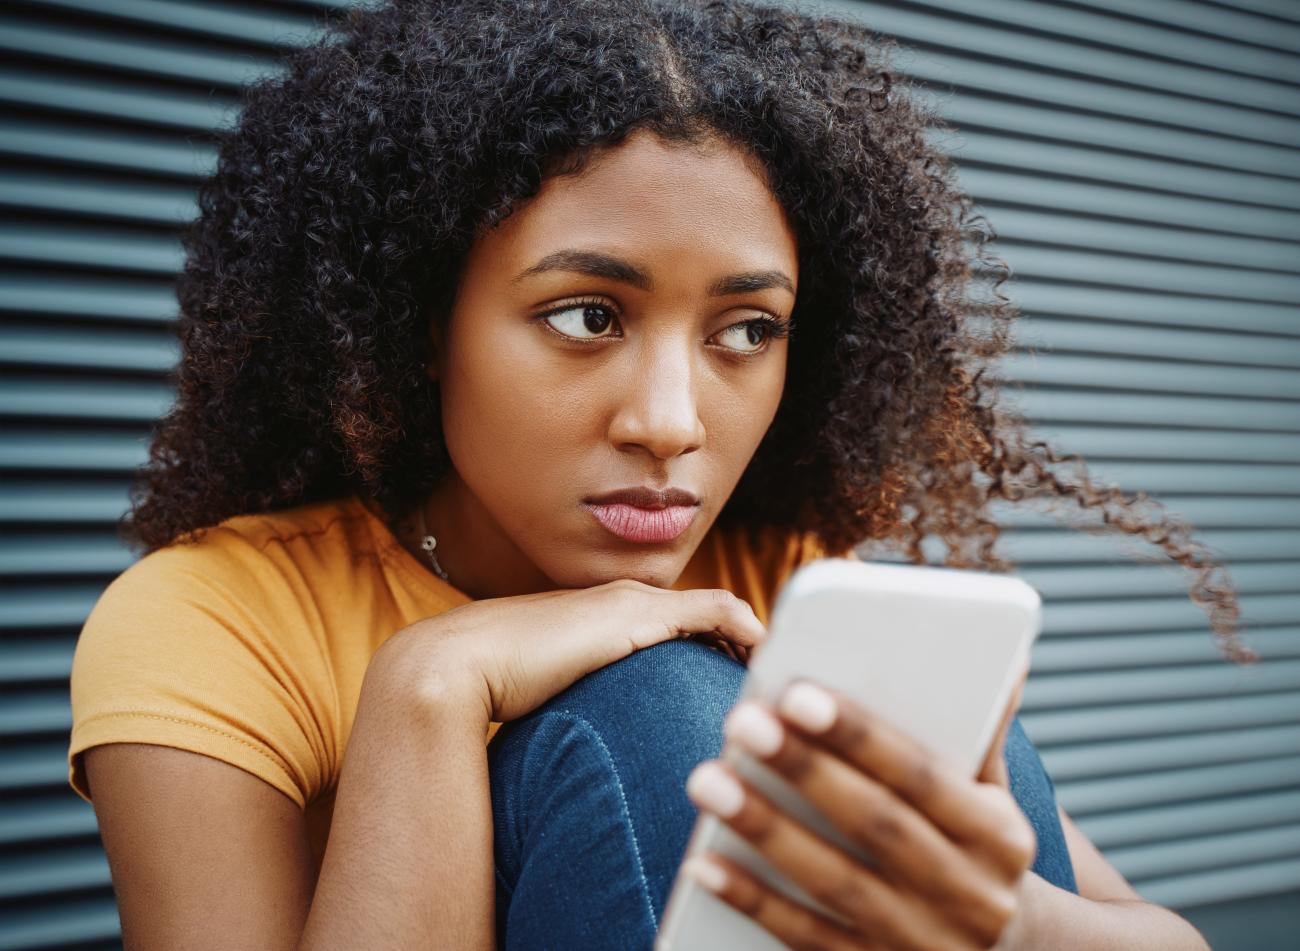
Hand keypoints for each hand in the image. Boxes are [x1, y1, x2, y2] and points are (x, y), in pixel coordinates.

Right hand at [368, 580, 766, 722]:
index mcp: (607, 618)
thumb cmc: (492, 688)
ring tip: (782, 676)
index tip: (744, 681)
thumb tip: (592, 750)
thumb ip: (581, 705)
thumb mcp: (551, 695)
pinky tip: (764, 658)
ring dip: (753, 641)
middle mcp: (626, 600)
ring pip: (718, 610)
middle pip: (708, 612)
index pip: (681, 622)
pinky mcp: (636, 615)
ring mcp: (632, 604)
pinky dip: (745, 630)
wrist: (454, 666)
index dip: (719, 648)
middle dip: (747, 644)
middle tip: (780, 680)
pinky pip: (714, 612)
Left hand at [682, 670, 1034, 949]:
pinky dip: (752, 900)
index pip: (924, 777)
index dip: (860, 736)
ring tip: (708, 779)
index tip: (798, 694)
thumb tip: (998, 656)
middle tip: (741, 722)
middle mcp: (971, 897)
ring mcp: (922, 944)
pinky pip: (806, 940)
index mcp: (999, 838)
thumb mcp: (993, 798)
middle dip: (803, 770)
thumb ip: (978, 732)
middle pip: (875, 826)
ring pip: (835, 883)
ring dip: (765, 829)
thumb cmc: (974, 849)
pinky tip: (704, 862)